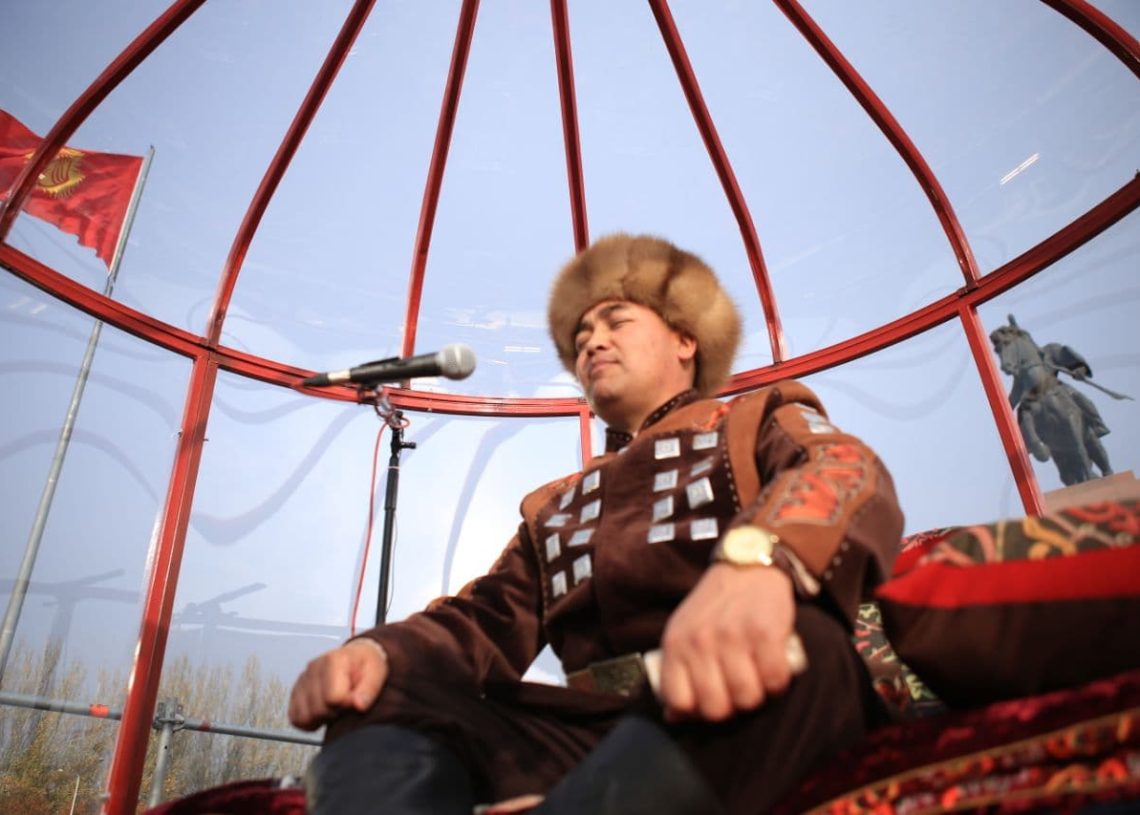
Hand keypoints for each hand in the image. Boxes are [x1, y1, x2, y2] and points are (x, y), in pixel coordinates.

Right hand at [288, 638, 388, 729]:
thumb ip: (369, 690)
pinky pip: (295, 718)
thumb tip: (358, 705)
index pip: (333, 697)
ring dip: (321, 717)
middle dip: (334, 712)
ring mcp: (302, 679)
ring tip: (334, 706)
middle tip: (345, 703)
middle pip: (317, 709)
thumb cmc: (365, 665)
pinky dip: (309, 721)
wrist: (357, 658)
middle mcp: (314, 667)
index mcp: (334, 660)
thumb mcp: (376, 673)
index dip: (346, 704)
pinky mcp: (296, 691)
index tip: (353, 699)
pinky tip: (323, 711)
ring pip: (304, 716)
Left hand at [658, 563, 797, 721]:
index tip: (712, 698)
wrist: (747, 566)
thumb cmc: (714, 607)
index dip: (698, 711)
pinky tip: (773, 664)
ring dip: (758, 694)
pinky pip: (776, 681)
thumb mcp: (684, 632)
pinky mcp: (765, 633)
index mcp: (676, 643)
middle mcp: (700, 641)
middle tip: (739, 687)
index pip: (679, 702)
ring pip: (748, 699)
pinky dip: (779, 680)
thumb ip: (677, 672)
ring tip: (757, 674)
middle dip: (731, 706)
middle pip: (716, 709)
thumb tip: (672, 717)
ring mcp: (733, 637)